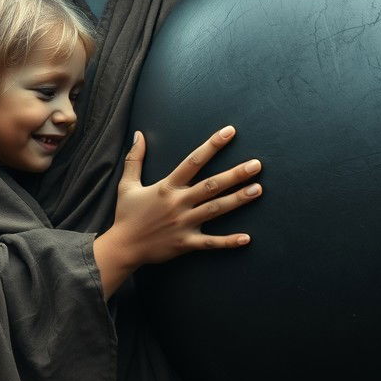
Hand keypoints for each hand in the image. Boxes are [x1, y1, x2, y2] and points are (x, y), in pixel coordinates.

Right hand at [93, 126, 261, 297]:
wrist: (122, 248)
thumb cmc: (126, 214)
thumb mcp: (127, 184)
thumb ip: (134, 158)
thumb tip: (138, 134)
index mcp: (167, 187)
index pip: (193, 161)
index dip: (212, 145)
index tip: (229, 132)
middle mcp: (178, 203)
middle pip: (211, 185)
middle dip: (235, 174)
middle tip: (256, 165)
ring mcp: (184, 223)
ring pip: (215, 209)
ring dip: (238, 200)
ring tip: (258, 189)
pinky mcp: (186, 243)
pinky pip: (210, 242)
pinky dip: (228, 241)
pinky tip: (247, 238)